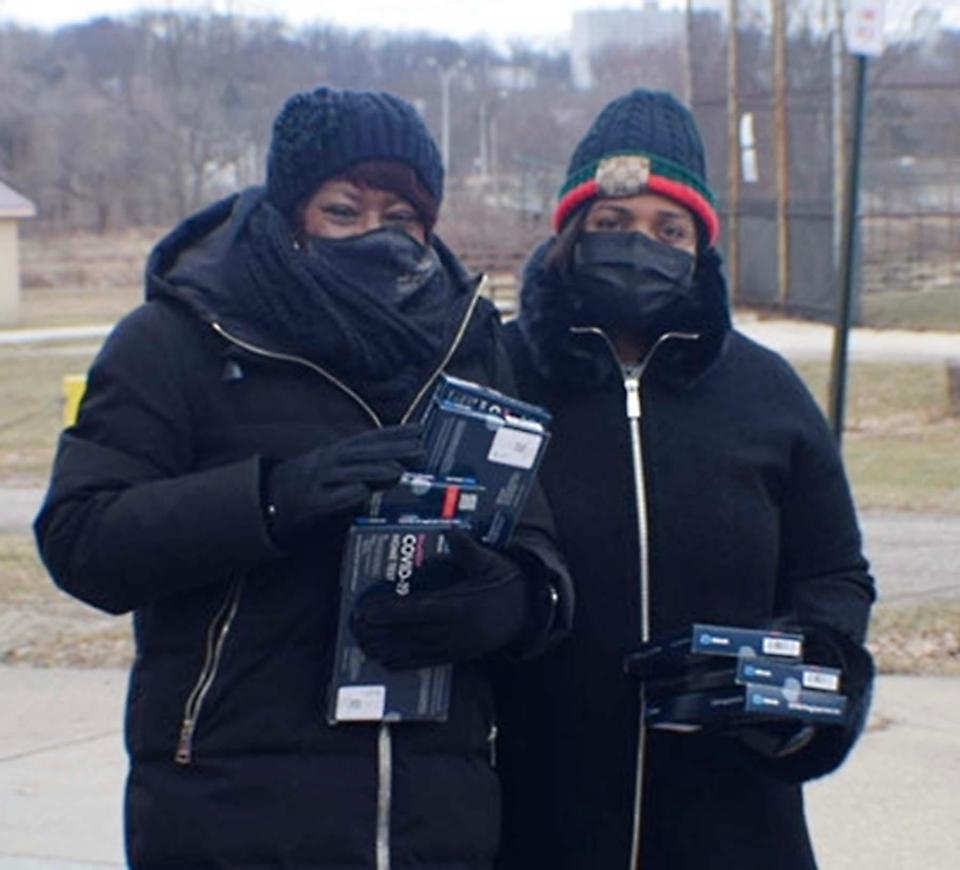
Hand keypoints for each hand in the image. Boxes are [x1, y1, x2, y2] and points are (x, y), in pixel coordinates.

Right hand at [264, 424, 424, 546]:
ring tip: (399, 471)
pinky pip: (329, 500)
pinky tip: (362, 493)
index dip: (395, 432)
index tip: (420, 428)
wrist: (268, 500)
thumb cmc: (312, 484)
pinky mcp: (310, 505)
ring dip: (374, 471)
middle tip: (419, 451)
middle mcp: (328, 462)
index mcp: (337, 452)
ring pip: (348, 473)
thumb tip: (401, 466)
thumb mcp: (338, 469)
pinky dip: (345, 495)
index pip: (370, 438)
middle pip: (363, 453)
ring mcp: (318, 482)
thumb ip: (367, 468)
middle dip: (391, 450)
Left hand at [351, 530, 527, 668]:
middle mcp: (455, 631)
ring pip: (410, 652)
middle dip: (377, 632)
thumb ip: (467, 547)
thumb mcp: (489, 561)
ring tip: (361, 640)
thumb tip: (449, 529)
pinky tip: (382, 658)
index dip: (388, 612)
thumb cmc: (505, 582)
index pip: (417, 611)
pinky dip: (399, 662)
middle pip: (407, 635)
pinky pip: (421, 663)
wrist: (528, 612)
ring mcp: (454, 647)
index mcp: (461, 606)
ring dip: (383, 648)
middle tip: (354, 624)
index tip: (365, 609)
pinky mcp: (455, 657)